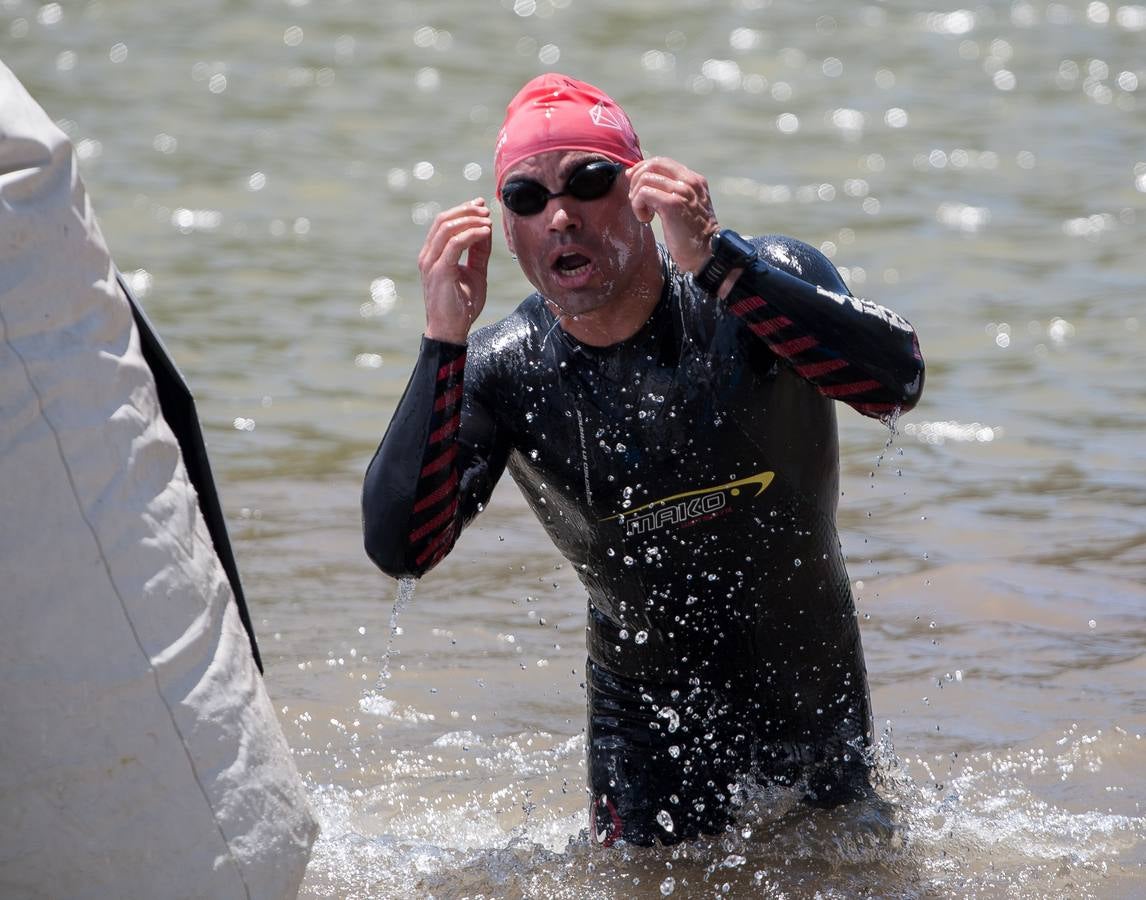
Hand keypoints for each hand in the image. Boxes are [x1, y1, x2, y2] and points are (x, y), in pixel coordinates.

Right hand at [418, 198, 492, 343]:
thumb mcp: (475, 272)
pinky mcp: (439, 271)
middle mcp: (428, 256)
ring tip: (487, 220)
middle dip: (466, 211)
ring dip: (470, 220)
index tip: (480, 205)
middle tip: (485, 209)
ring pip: (447, 228)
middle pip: (443, 220)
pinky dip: (471, 235)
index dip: (462, 210)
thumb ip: (479, 252)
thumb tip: (486, 229)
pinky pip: (454, 245)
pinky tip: (485, 232)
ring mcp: (431, 263)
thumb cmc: (461, 305)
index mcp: (433, 254)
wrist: (451, 330)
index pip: (443, 223)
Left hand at [627, 157, 718, 275]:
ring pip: (645, 178)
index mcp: (694, 179)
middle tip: (637, 200)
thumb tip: (642, 181)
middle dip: (636, 180)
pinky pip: (643, 193)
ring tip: (644, 213)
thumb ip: (672, 192)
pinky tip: (646, 219)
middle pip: (652, 165)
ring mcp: (681, 191)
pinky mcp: (672, 204)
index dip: (643, 169)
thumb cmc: (692, 235)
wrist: (706, 253)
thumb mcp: (686, 206)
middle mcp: (689, 181)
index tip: (634, 183)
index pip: (662, 162)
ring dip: (636, 197)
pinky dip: (638, 206)